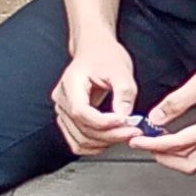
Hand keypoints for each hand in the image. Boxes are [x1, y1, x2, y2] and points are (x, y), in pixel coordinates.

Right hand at [52, 31, 140, 155]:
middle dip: (111, 135)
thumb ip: (123, 92)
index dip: (103, 122)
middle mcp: (62, 99)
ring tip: (126, 134)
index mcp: (71, 83)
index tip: (124, 121)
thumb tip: (125, 117)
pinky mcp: (69, 119)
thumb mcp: (120, 69)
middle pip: (82, 129)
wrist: (94, 50)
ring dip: (104, 143)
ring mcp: (63, 111)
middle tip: (134, 131)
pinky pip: (78, 141)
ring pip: (80, 140)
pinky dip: (95, 145)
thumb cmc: (104, 55)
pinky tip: (112, 138)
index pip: (81, 112)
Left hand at [138, 25, 195, 175]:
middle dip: (163, 157)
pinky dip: (185, 146)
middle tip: (145, 144)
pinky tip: (176, 134)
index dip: (154, 143)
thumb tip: (156, 118)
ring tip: (157, 140)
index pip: (178, 144)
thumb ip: (176, 102)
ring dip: (174, 154)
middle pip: (189, 163)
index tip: (138, 140)